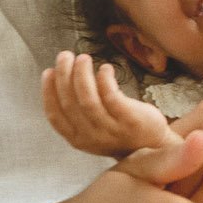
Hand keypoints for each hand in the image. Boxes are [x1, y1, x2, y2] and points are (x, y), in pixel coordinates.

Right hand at [42, 51, 172, 156]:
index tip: (48, 71)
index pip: (55, 116)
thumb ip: (77, 111)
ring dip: (82, 75)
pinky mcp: (129, 120)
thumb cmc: (119, 131)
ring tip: (83, 58)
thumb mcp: (92, 129)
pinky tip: (106, 68)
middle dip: (64, 76)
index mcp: (78, 139)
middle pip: (70, 104)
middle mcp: (91, 137)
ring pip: (88, 100)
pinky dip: (105, 79)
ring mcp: (111, 130)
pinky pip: (111, 96)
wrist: (153, 145)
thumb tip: (61, 77)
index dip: (49, 92)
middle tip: (65, 56)